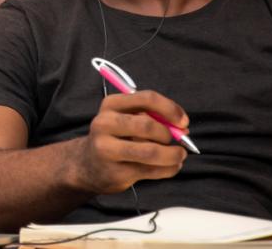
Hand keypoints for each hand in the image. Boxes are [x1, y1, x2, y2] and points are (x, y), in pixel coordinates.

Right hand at [74, 90, 188, 193]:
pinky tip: (170, 166)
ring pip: (151, 152)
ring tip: (179, 156)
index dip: (170, 109)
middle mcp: (104, 124)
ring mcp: (107, 150)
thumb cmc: (115, 137)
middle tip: (178, 140)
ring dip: (173, 155)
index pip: (146, 99)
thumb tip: (182, 127)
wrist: (87, 164)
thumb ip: (152, 117)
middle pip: (147, 126)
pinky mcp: (116, 172)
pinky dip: (169, 169)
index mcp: (111, 105)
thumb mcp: (126, 118)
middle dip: (169, 134)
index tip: (183, 121)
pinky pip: (151, 170)